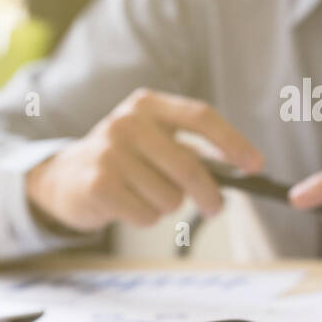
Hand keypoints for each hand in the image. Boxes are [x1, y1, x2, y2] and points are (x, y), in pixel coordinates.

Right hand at [26, 88, 262, 232]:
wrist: (65, 177)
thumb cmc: (126, 161)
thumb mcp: (155, 142)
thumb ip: (192, 151)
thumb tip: (243, 170)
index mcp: (148, 104)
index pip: (201, 116)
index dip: (233, 142)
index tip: (256, 166)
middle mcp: (127, 122)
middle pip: (189, 166)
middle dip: (210, 194)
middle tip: (216, 208)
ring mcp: (109, 151)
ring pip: (170, 197)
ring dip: (168, 207)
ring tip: (146, 196)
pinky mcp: (98, 183)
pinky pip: (147, 215)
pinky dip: (146, 218)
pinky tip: (128, 205)